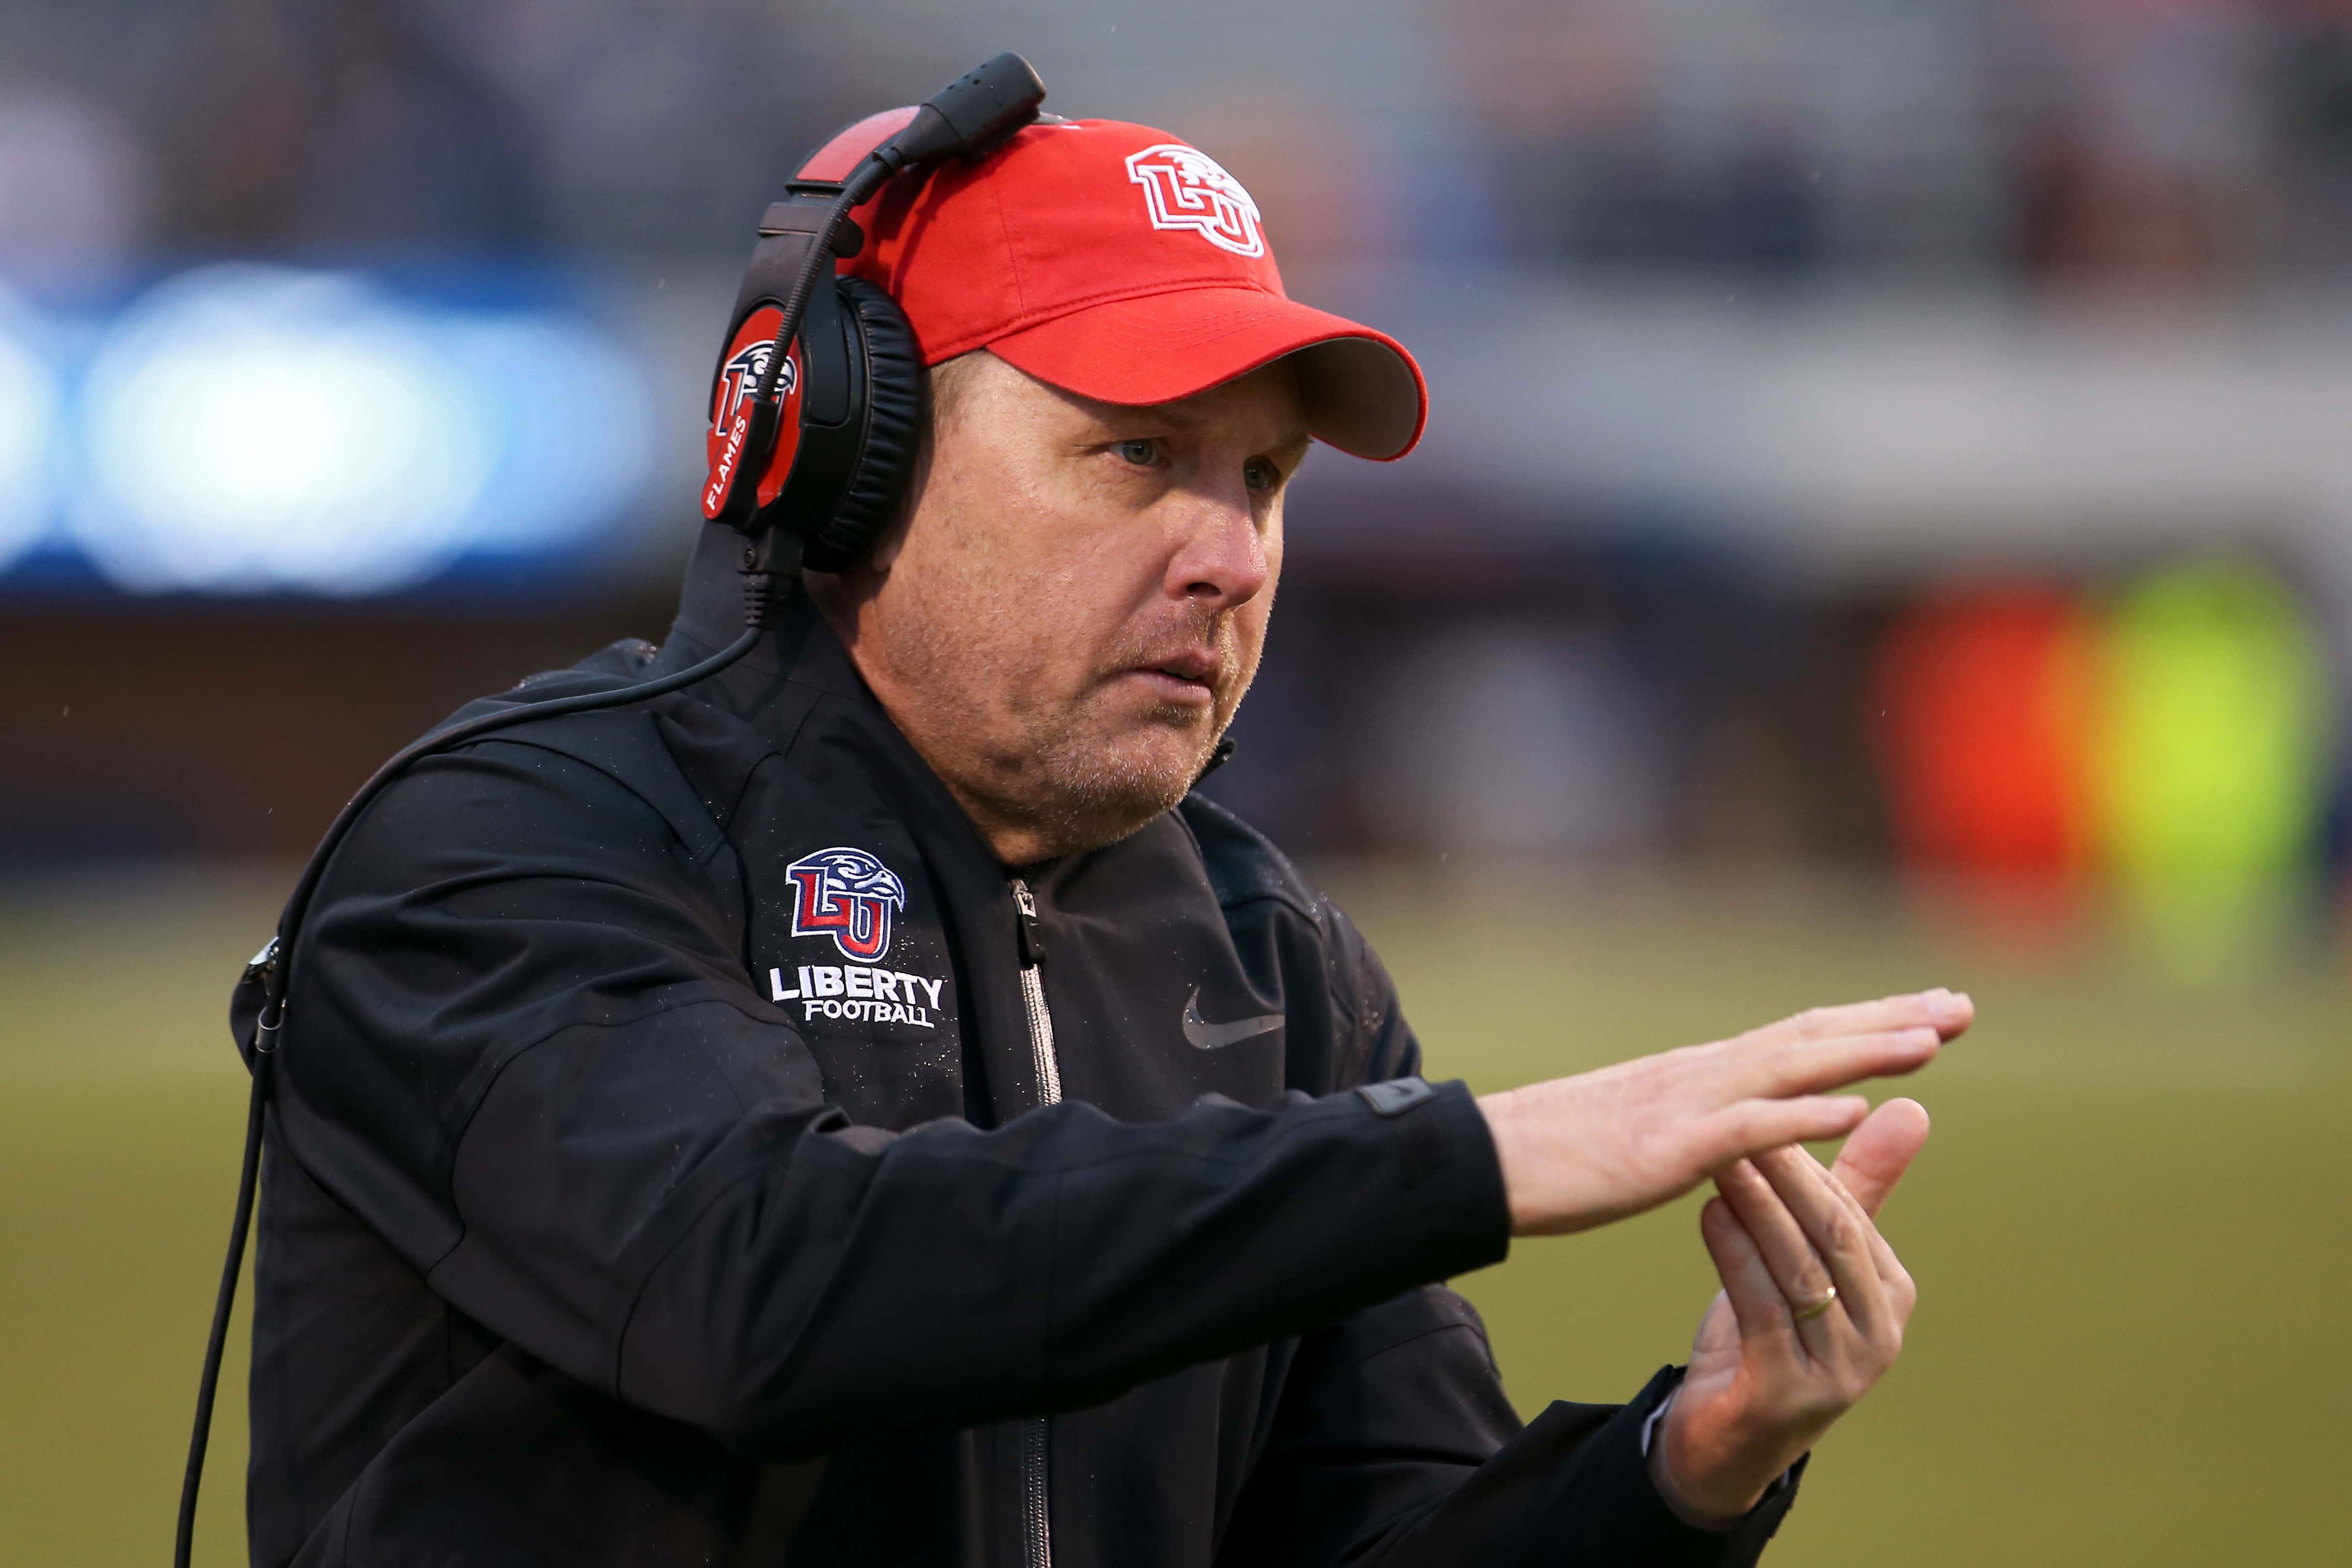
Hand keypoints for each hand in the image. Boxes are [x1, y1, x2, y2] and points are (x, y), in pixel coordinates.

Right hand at [1475, 990, 1967, 1236]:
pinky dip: (1802, 1116)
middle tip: (1962, 1006)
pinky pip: (1744, 1130)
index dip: (1869, 1022)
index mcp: (1700, 1075)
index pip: (1800, 1036)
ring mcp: (1683, 1106)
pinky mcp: (1662, 1148)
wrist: (1484, 1161)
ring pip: (1789, 1068)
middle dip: (1890, 1020)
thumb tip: (1746, 1126)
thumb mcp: (1644, 1134)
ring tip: (1932, 1041)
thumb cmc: (1556, 1156)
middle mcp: (1701, 1074)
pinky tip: (1853, 1110)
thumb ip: (1700, 1124)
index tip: (1932, 1012)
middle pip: (1811, 1036)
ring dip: (1863, 1051)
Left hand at [1652, 1097, 1934, 1520]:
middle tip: (1746, 1116)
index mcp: (1891, 1294)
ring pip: (1798, 1269)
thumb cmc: (1768, 1332)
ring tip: (1723, 1155)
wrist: (1724, 1440)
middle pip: (1832, 1235)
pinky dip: (1736, 1254)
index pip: (1852, 1212)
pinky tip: (1709, 1211)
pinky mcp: (1791, 1393)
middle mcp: (1879, 1335)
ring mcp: (1840, 1370)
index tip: (1769, 1100)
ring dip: (1758, 1206)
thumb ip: (1852, 1190)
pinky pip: (1763, 1309)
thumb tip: (1910, 1106)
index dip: (1809, 1156)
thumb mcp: (1809, 1258)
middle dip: (1789, 1173)